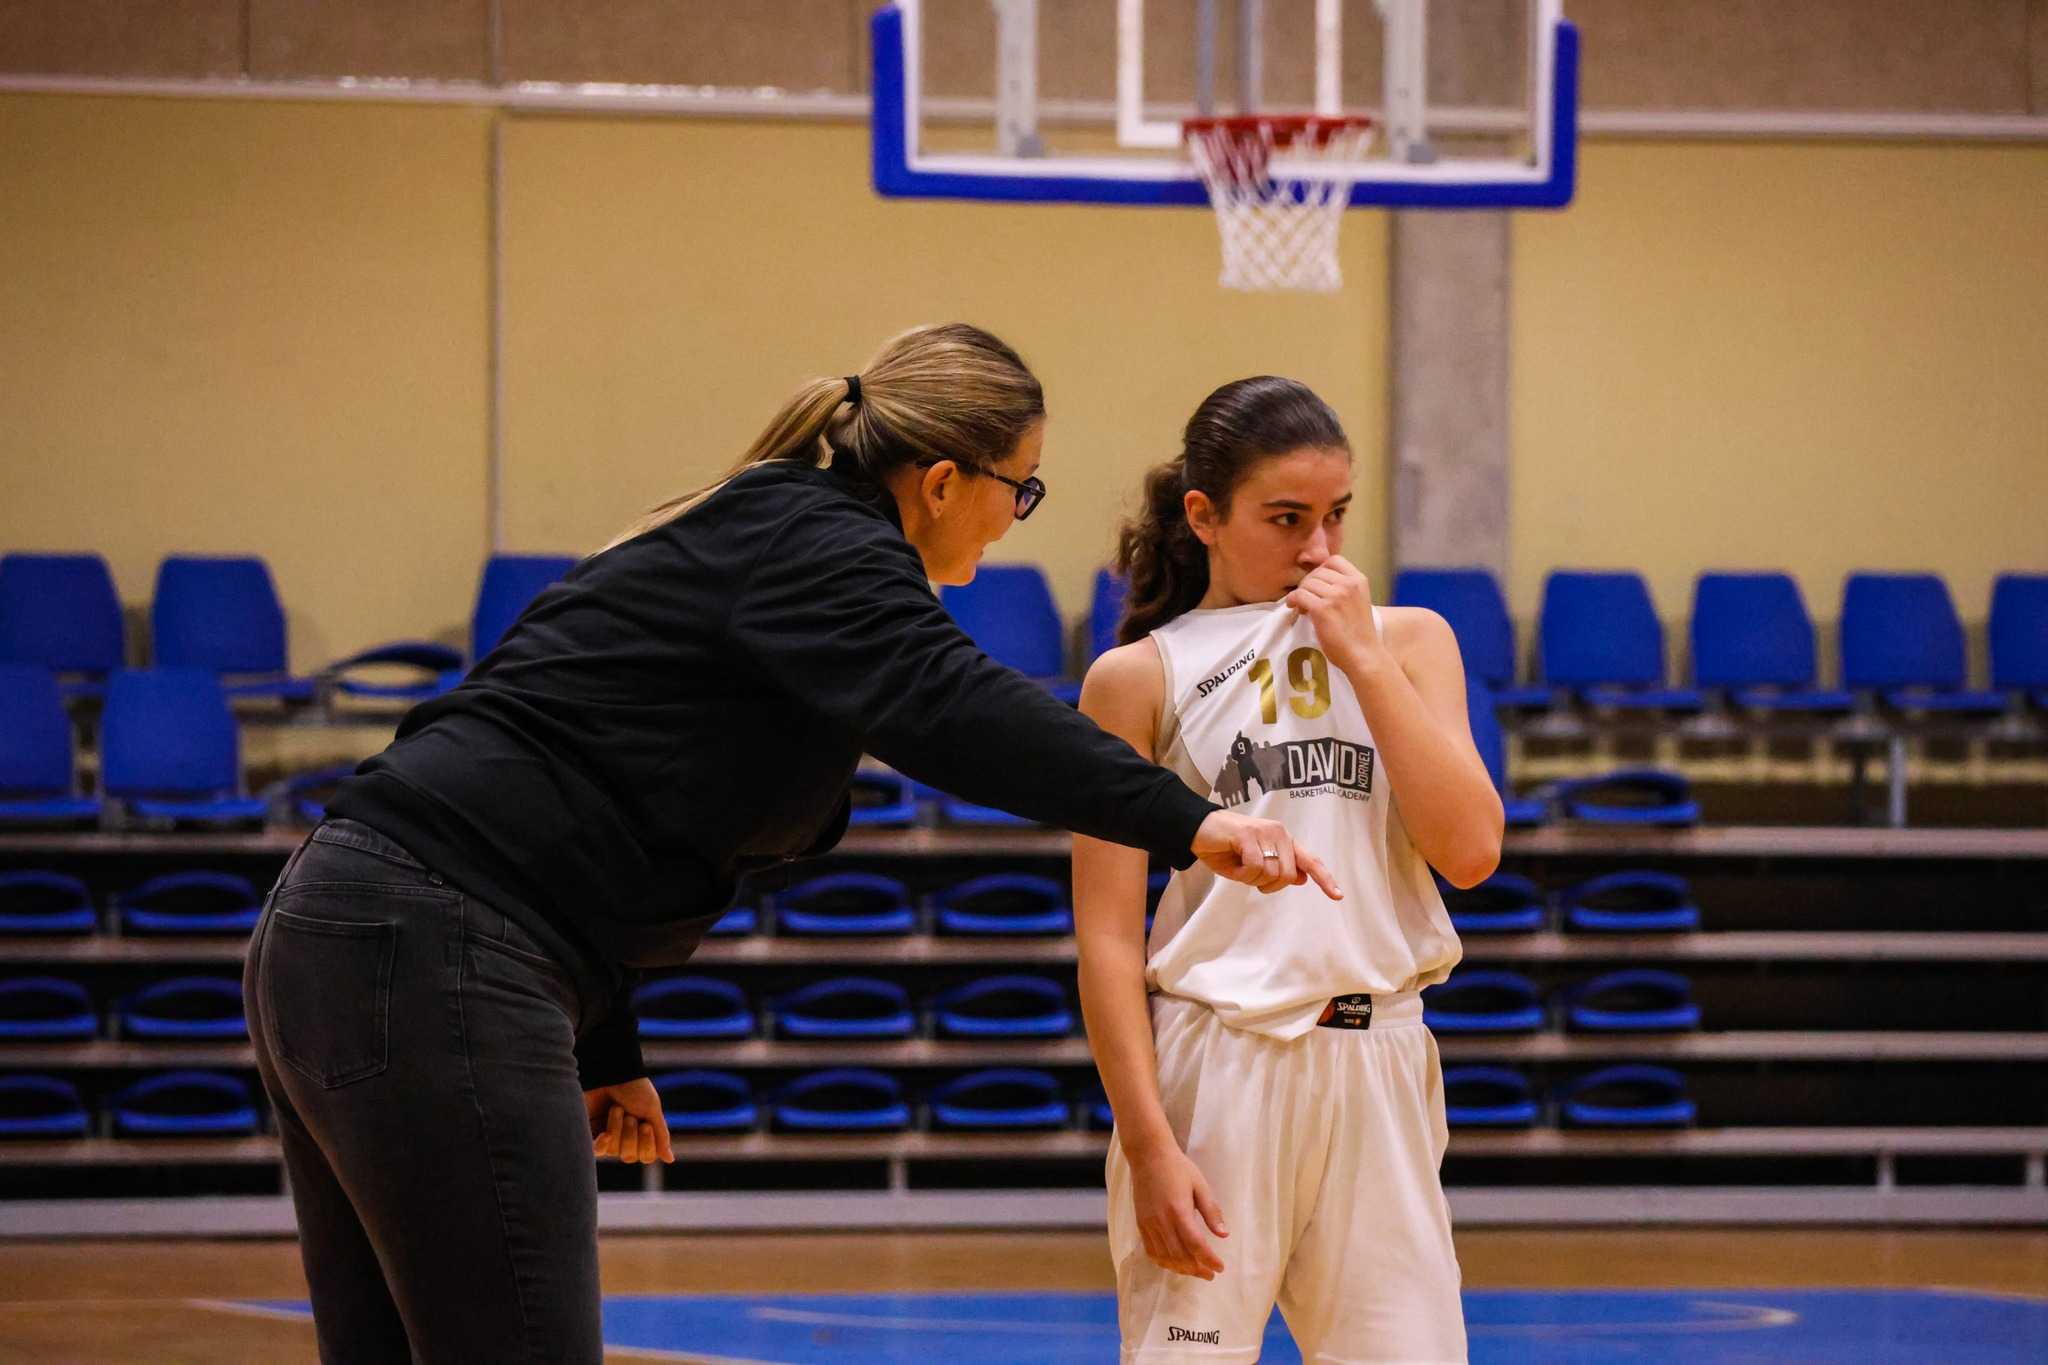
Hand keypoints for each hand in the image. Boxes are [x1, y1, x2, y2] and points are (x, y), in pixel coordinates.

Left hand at [584, 1078, 673, 1164]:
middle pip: (629, 1156)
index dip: (648, 1144)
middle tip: (630, 1115)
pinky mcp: (588, 1132)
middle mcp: (624, 1138)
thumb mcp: (652, 1110)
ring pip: (614, 1152)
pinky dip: (602, 1144)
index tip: (646, 1124)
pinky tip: (605, 1134)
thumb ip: (660, 1135)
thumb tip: (670, 1159)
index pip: (647, 1157)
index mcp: (642, 1133)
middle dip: (631, 1135)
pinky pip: (596, 1151)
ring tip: (616, 1108)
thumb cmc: (634, 1087)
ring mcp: (606, 1136)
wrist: (611, 1071)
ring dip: (617, 1128)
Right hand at [1127, 1140, 1228, 1278]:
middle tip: (1210, 1274)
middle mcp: (1162, 1221)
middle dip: (1197, 1269)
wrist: (1148, 1156)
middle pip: (1180, 1256)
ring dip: (1181, 1269)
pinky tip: (1174, 1264)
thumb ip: (1212, 1211)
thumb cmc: (1178, 1168)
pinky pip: (1152, 1251)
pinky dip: (1164, 1262)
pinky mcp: (1141, 1224)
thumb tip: (1224, 1234)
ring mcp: (1149, 1224)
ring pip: (1165, 1257)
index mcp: (1179, 1211)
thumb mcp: (1200, 1185)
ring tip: (1195, 1271)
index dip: (1209, 1260)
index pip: (1196, 1245)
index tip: (1220, 1268)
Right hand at [1192, 811, 1341, 898]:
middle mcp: (1279, 833)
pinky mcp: (1249, 834)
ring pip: (1271, 873)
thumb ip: (1278, 869)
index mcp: (1283, 840)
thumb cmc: (1224, 848)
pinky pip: (1255, 866)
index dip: (1324, 879)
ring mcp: (1264, 831)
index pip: (1309, 860)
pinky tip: (1232, 861)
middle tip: (1248, 875)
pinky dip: (1242, 872)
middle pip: (1287, 875)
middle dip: (1267, 884)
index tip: (1337, 895)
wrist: (1197, 829)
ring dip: (1251, 878)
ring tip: (1238, 865)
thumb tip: (1301, 878)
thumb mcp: (1253, 864)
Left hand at [1283, 556, 1387, 679]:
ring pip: (1306, 583)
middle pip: (1317, 573)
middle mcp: (1348, 585)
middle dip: (1309, 584)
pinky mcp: (1322, 609)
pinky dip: (1293, 600)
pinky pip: (1299, 595)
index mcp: (1359, 580)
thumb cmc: (1359, 633)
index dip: (1321, 570)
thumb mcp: (1358, 601)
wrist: (1364, 655)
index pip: (1334, 560)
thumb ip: (1344, 589)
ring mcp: (1336, 596)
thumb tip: (1315, 581)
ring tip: (1303, 606)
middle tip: (1307, 599)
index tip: (1317, 585)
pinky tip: (1295, 608)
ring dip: (1301, 594)